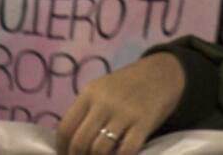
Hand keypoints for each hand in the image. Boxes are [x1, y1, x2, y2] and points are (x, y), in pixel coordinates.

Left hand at [58, 50, 184, 154]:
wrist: (160, 74)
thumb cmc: (126, 86)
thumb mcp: (101, 90)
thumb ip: (86, 112)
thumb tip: (69, 142)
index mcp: (89, 94)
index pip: (66, 127)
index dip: (62, 148)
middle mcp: (103, 103)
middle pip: (80, 141)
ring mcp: (124, 113)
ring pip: (100, 149)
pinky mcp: (144, 123)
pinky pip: (126, 150)